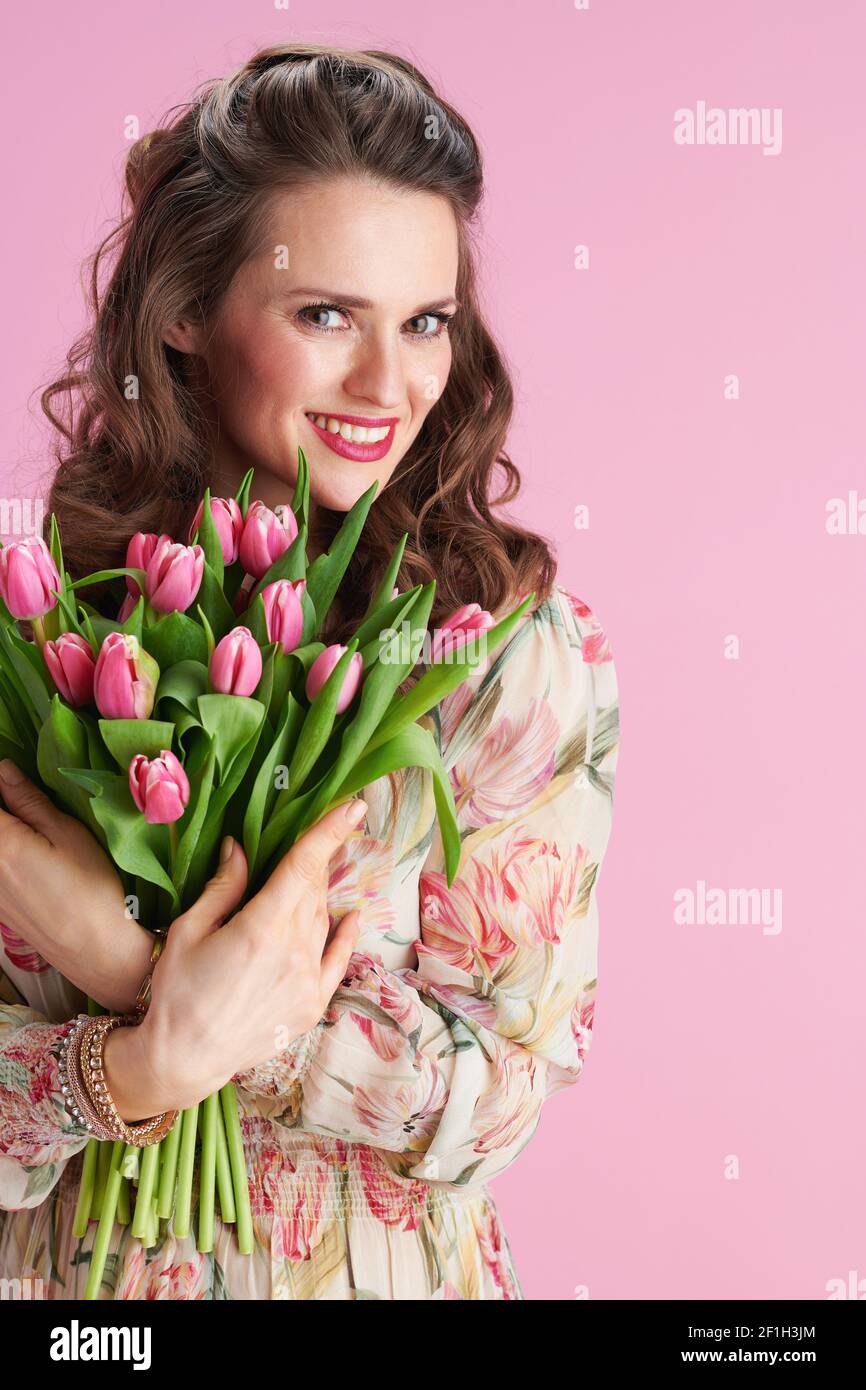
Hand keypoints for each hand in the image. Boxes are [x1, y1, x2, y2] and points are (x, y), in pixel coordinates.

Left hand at [0, 759, 153, 1010]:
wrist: (98, 952)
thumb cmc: (93, 888)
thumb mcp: (69, 835)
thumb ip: (29, 801)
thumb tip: (3, 770)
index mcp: (1, 843)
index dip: (1, 783)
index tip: (11, 776)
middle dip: (7, 810)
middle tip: (23, 799)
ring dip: (9, 830)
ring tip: (31, 825)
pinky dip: (7, 851)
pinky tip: (28, 850)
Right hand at [116, 799, 366, 1115]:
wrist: (183, 1059)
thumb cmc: (176, 992)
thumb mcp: (189, 931)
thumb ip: (223, 887)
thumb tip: (242, 848)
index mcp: (262, 927)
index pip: (304, 865)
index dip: (330, 831)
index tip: (353, 806)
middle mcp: (294, 951)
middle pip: (314, 889)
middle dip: (315, 861)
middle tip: (310, 842)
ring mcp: (308, 981)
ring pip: (323, 920)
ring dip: (317, 895)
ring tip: (303, 882)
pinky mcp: (312, 1005)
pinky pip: (338, 959)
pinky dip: (347, 934)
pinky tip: (352, 915)